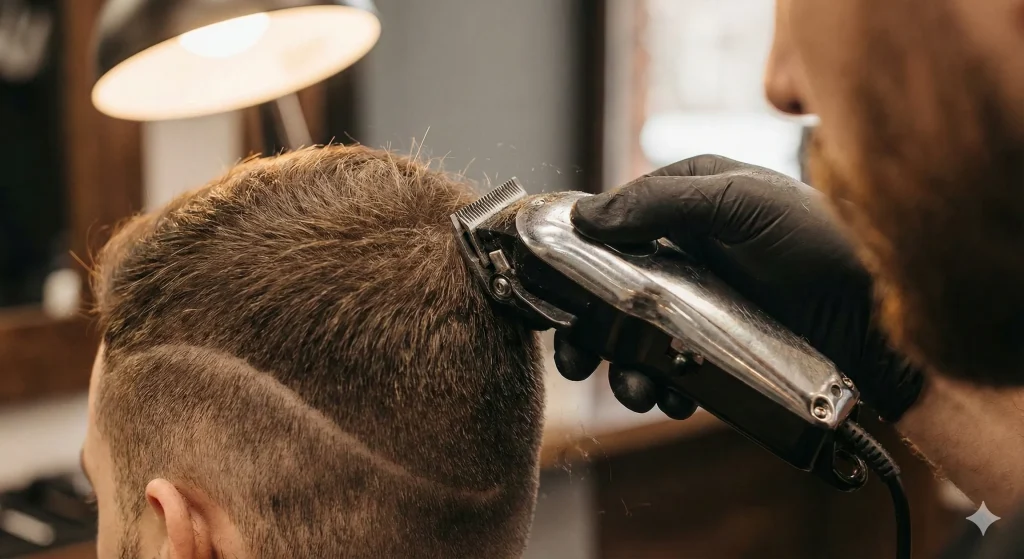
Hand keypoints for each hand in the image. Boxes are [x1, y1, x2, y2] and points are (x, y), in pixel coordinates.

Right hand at [555, 155, 923, 422]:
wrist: (882, 317)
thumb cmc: (822, 241)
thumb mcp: (743, 202)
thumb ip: (663, 202)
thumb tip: (585, 217)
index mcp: (685, 198)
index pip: (608, 221)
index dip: (572, 255)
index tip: (548, 290)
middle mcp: (684, 247)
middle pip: (606, 286)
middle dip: (586, 327)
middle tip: (574, 359)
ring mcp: (696, 298)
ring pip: (631, 333)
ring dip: (620, 366)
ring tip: (636, 389)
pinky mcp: (712, 342)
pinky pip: (665, 363)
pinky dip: (657, 384)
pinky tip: (668, 397)